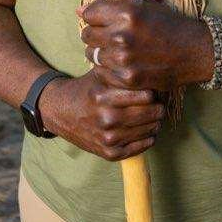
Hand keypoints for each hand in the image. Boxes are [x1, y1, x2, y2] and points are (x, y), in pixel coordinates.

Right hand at [39, 69, 164, 160]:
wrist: (61, 112)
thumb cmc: (87, 89)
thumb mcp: (100, 74)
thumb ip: (122, 70)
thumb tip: (149, 68)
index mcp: (104, 96)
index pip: (146, 95)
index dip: (154, 91)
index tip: (155, 89)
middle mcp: (106, 118)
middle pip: (151, 114)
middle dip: (159, 107)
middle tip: (159, 103)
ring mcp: (107, 138)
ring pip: (149, 131)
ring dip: (155, 123)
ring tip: (153, 116)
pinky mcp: (108, 153)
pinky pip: (139, 148)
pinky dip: (147, 139)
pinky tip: (147, 131)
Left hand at [76, 0, 209, 91]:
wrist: (194, 51)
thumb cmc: (168, 24)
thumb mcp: (143, 6)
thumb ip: (111, 6)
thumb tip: (79, 11)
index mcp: (126, 12)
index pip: (90, 13)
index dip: (95, 16)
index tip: (103, 20)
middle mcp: (122, 34)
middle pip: (87, 34)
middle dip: (95, 34)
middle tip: (108, 36)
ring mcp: (124, 59)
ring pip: (92, 54)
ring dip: (101, 52)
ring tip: (116, 50)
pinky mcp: (127, 78)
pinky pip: (101, 72)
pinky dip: (107, 69)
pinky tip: (120, 64)